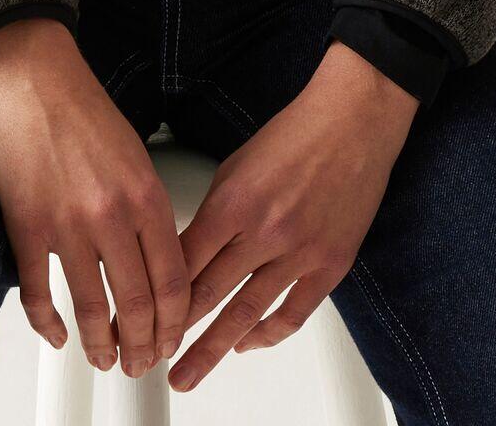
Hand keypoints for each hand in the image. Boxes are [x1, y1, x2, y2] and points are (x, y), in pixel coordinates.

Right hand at [0, 17, 190, 378]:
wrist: (31, 77)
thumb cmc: (82, 107)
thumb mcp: (136, 153)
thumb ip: (148, 206)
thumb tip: (156, 259)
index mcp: (145, 194)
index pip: (174, 279)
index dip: (176, 321)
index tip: (173, 338)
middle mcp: (111, 215)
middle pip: (138, 303)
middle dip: (145, 345)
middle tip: (144, 362)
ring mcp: (67, 226)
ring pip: (93, 309)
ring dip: (102, 345)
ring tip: (107, 359)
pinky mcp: (27, 229)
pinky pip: (40, 294)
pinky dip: (49, 324)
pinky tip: (58, 334)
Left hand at [166, 39, 418, 392]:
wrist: (353, 122)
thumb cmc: (296, 134)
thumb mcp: (235, 166)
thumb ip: (214, 213)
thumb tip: (190, 252)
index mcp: (234, 202)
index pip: (184, 262)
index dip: (158, 295)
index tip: (142, 315)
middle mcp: (264, 231)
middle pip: (208, 295)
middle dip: (175, 333)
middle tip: (151, 357)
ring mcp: (299, 252)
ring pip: (246, 315)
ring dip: (213, 350)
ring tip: (189, 374)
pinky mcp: (329, 264)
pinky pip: (293, 313)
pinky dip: (267, 335)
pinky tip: (247, 344)